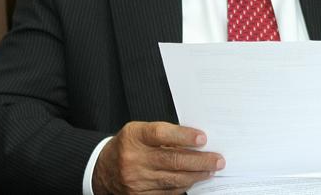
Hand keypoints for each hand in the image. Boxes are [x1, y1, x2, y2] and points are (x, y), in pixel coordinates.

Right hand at [92, 121, 223, 194]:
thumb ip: (164, 134)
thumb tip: (195, 140)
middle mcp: (134, 159)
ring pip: (173, 179)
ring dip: (196, 174)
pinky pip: (167, 191)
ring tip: (211, 169)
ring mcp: (136, 180)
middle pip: (172, 160)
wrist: (103, 169)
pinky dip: (184, 185)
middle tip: (218, 159)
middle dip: (200, 160)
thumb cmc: (128, 145)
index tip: (203, 138)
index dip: (184, 136)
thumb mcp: (140, 131)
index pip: (161, 134)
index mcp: (135, 136)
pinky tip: (195, 179)